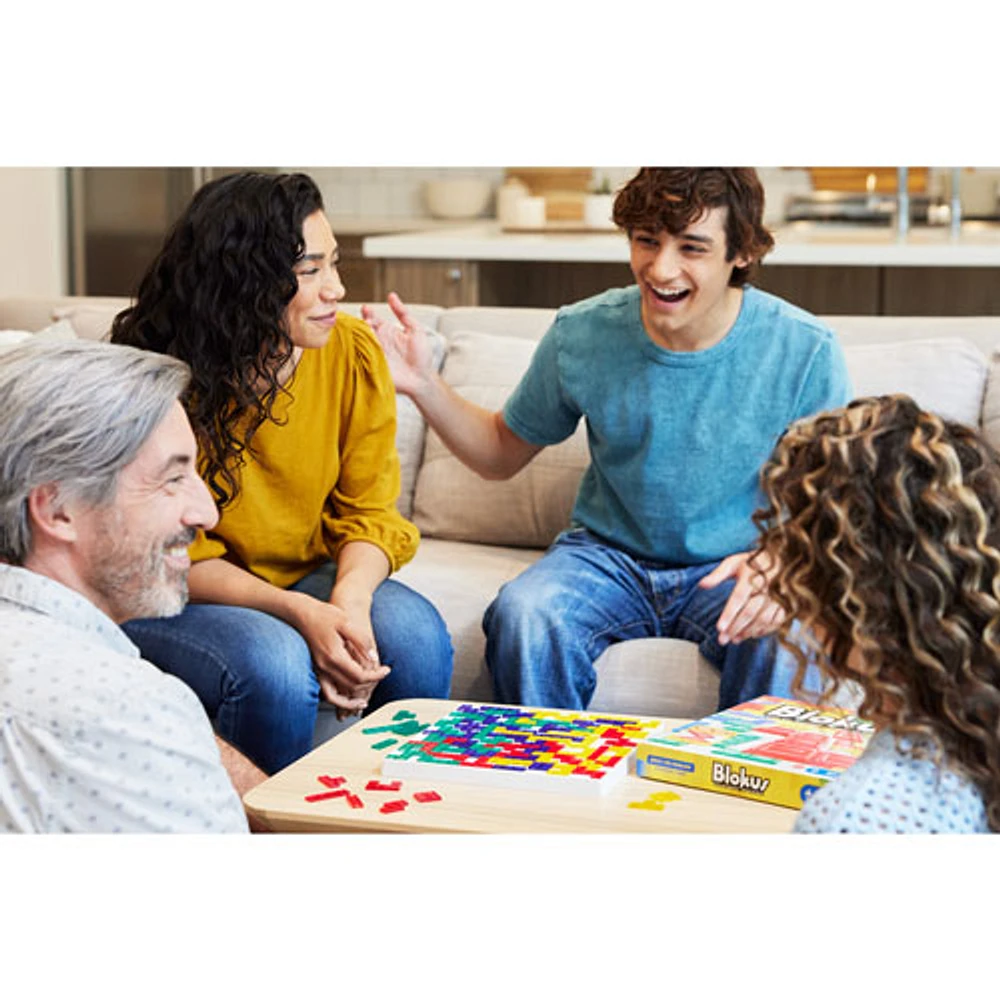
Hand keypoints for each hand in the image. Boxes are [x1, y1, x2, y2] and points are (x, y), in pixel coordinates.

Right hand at [288, 594, 389, 715]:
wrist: (302, 613)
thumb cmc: (324, 615)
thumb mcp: (346, 622)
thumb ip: (361, 641)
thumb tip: (373, 658)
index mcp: (334, 656)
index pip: (360, 676)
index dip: (376, 676)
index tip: (386, 670)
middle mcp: (324, 667)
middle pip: (350, 687)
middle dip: (369, 685)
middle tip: (380, 676)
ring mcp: (318, 670)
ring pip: (334, 696)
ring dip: (350, 702)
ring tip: (362, 702)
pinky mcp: (316, 670)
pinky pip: (326, 691)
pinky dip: (337, 698)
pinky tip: (347, 695)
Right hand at [361, 292, 436, 398]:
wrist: (422, 379)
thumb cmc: (421, 356)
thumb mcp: (415, 330)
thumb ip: (403, 313)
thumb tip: (391, 296)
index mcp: (386, 331)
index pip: (372, 319)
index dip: (368, 313)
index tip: (366, 309)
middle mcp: (377, 342)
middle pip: (362, 330)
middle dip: (359, 324)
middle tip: (362, 322)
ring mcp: (373, 354)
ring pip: (358, 343)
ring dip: (355, 338)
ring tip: (357, 333)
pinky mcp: (371, 367)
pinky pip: (359, 359)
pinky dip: (355, 354)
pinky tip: (354, 348)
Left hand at [699, 550, 784, 644]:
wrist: (783, 558)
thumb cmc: (753, 562)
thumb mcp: (734, 562)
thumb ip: (717, 574)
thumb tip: (701, 585)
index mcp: (751, 576)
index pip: (738, 598)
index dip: (729, 614)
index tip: (719, 628)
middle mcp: (766, 587)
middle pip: (749, 612)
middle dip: (735, 628)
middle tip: (722, 640)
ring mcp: (778, 597)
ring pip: (763, 619)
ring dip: (748, 631)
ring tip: (734, 640)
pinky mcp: (785, 604)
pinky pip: (776, 621)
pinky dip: (764, 630)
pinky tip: (751, 635)